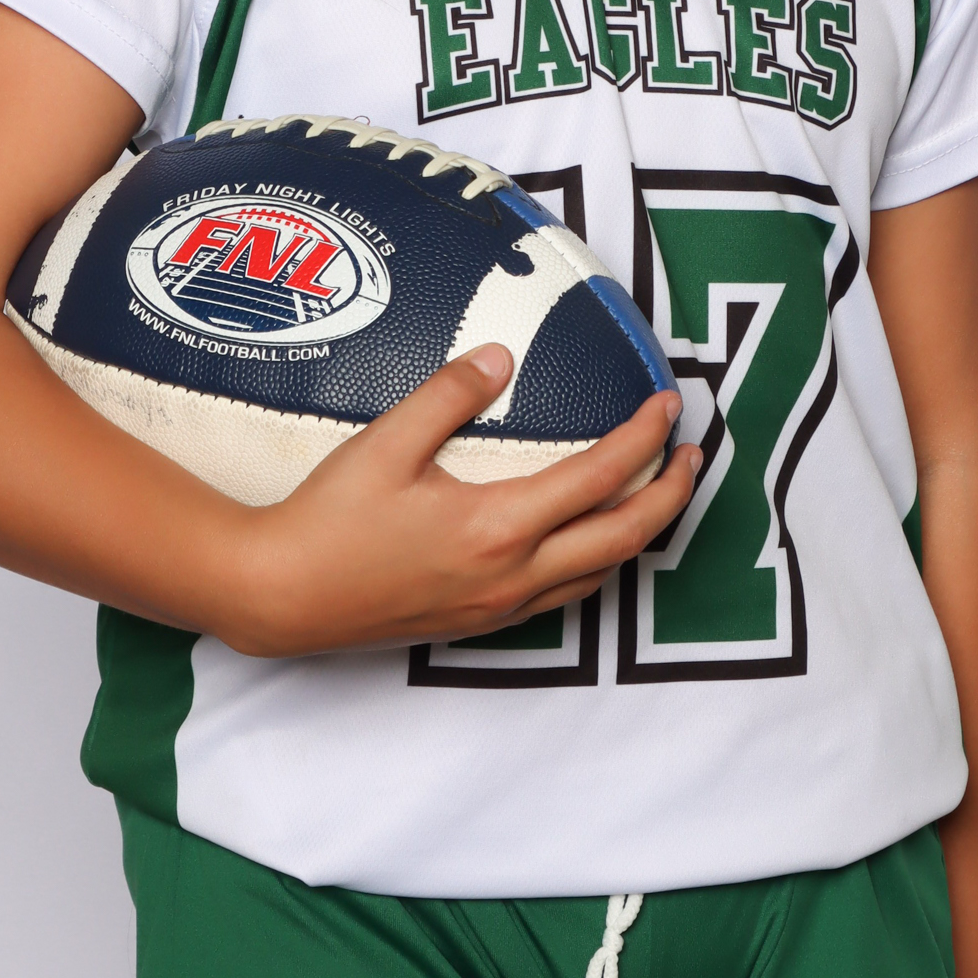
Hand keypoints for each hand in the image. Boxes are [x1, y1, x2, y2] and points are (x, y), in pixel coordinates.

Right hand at [207, 345, 698, 657]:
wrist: (282, 596)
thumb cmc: (328, 519)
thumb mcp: (386, 442)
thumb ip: (450, 394)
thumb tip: (502, 357)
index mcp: (498, 526)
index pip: (600, 477)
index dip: (643, 437)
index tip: (666, 403)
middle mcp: (513, 574)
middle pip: (623, 536)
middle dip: (670, 493)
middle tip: (694, 454)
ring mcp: (500, 605)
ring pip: (600, 572)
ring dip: (640, 530)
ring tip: (658, 492)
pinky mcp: (481, 621)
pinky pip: (565, 592)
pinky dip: (599, 559)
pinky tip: (590, 537)